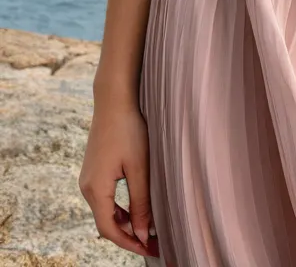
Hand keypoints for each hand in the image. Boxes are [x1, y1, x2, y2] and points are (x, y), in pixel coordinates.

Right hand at [78, 97, 159, 257]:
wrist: (113, 101)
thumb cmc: (129, 130)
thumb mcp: (139, 167)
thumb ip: (140, 202)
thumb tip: (143, 233)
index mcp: (95, 189)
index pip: (109, 229)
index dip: (129, 243)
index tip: (148, 250)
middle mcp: (86, 187)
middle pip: (105, 223)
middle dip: (128, 235)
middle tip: (152, 243)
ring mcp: (88, 178)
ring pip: (104, 211)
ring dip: (124, 223)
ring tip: (147, 229)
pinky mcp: (93, 170)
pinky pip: (104, 199)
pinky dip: (118, 209)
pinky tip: (134, 209)